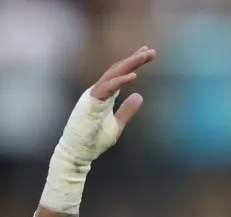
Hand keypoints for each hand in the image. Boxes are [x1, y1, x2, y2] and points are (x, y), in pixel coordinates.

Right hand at [57, 46, 156, 165]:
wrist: (79, 152)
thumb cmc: (94, 139)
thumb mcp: (117, 124)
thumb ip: (127, 110)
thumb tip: (139, 96)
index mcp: (104, 94)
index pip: (120, 74)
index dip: (133, 63)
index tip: (147, 54)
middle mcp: (98, 91)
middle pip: (118, 69)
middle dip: (134, 59)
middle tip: (151, 51)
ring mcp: (93, 95)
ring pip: (113, 74)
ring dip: (129, 64)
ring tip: (144, 56)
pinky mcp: (91, 103)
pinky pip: (107, 88)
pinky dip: (120, 81)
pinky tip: (134, 76)